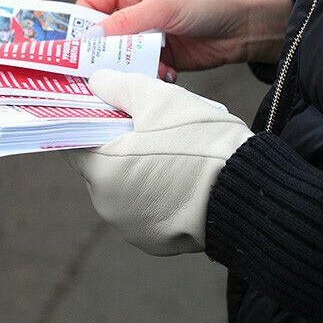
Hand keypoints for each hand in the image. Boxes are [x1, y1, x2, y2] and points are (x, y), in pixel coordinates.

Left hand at [65, 70, 252, 255]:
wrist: (247, 192)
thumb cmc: (199, 143)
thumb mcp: (158, 99)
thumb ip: (119, 87)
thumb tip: (96, 81)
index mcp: (100, 168)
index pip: (75, 140)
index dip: (89, 119)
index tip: (106, 107)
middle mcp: (106, 203)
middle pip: (98, 163)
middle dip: (116, 143)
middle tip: (145, 123)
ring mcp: (129, 227)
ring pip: (121, 187)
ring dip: (135, 168)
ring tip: (168, 148)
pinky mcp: (152, 241)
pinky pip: (142, 208)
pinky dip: (153, 192)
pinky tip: (179, 175)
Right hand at [78, 0, 291, 75]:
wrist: (248, 25)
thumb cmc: (209, 1)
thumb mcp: (163, 7)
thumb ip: (125, 23)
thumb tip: (90, 39)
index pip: (88, 8)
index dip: (78, 27)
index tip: (71, 50)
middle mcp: (133, 11)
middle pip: (101, 37)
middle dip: (103, 53)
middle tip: (103, 70)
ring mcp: (147, 36)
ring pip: (120, 58)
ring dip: (130, 67)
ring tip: (148, 68)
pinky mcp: (161, 58)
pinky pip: (141, 71)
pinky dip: (148, 76)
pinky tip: (166, 73)